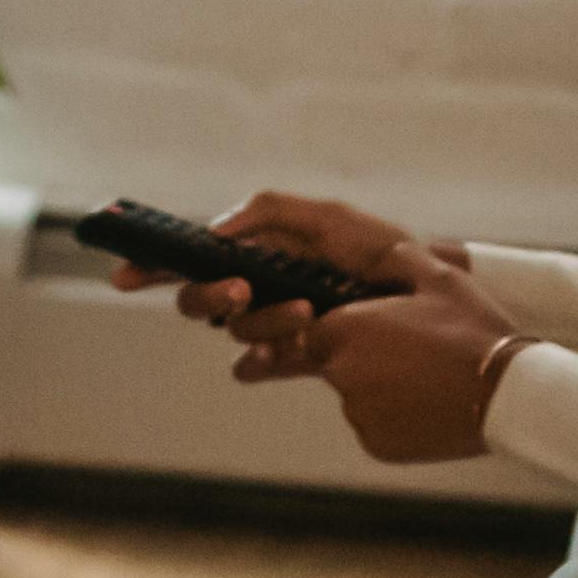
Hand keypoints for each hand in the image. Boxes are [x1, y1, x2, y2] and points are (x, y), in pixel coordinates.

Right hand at [108, 189, 440, 348]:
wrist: (454, 330)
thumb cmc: (397, 262)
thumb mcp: (336, 222)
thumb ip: (273, 211)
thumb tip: (217, 230)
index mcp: (270, 249)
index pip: (201, 253)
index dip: (156, 261)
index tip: (123, 274)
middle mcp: (271, 287)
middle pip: (208, 295)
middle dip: (211, 295)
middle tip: (239, 291)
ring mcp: (288, 325)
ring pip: (238, 328)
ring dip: (258, 320)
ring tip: (304, 313)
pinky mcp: (309, 361)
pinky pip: (261, 365)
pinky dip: (258, 363)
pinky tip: (266, 362)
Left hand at [293, 273, 524, 466]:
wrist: (506, 394)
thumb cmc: (472, 330)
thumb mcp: (441, 278)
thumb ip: (400, 259)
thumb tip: (385, 251)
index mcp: (347, 328)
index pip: (317, 331)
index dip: (345, 329)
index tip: (378, 330)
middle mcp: (341, 373)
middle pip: (335, 365)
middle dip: (363, 358)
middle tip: (411, 353)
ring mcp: (358, 413)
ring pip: (357, 398)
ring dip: (379, 391)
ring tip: (427, 380)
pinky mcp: (376, 445)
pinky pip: (375, 428)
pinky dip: (395, 420)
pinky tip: (429, 406)